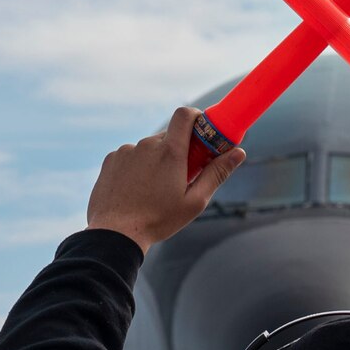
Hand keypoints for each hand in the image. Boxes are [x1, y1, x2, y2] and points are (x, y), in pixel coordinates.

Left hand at [86, 107, 247, 252]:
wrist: (115, 234)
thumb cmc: (158, 220)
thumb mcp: (194, 201)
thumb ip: (217, 173)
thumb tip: (238, 152)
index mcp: (170, 152)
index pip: (185, 115)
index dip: (196, 118)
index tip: (202, 133)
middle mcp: (147, 145)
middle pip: (168, 136)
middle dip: (178, 150)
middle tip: (180, 176)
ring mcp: (126, 151)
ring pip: (148, 149)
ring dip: (155, 162)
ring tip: (153, 191)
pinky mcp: (111, 160)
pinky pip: (130, 157)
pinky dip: (136, 168)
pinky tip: (135, 191)